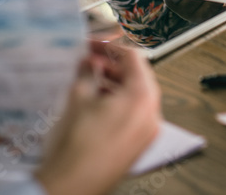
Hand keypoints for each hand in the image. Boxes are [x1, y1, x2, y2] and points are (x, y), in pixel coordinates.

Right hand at [35, 41, 161, 194]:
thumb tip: (90, 61)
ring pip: (136, 96)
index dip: (110, 47)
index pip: (133, 58)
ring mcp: (147, 132)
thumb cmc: (78, 145)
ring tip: (89, 79)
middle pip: (137, 77)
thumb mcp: (79, 97)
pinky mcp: (139, 145)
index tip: (94, 45)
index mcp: (142, 97)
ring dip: (114, 84)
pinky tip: (95, 102)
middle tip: (90, 60)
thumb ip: (88, 72)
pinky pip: (134, 115)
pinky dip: (118, 104)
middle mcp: (152, 114)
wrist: (74, 184)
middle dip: (112, 66)